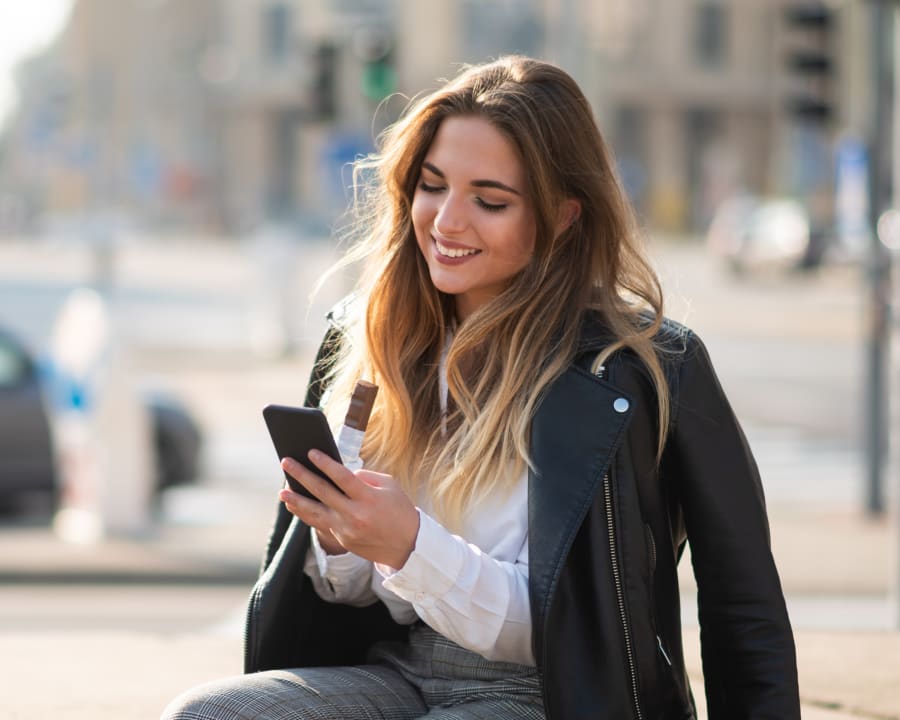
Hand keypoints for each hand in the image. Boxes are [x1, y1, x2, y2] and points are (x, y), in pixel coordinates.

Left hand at [278, 451, 419, 569]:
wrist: (408, 546)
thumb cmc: (400, 510)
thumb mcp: (389, 487)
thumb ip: (364, 477)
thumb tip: (340, 472)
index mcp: (369, 498)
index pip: (342, 477)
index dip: (325, 463)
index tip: (311, 452)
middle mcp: (355, 515)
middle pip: (322, 492)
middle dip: (302, 475)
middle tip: (286, 462)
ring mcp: (346, 530)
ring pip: (314, 513)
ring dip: (296, 501)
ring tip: (282, 491)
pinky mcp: (342, 540)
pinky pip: (321, 524)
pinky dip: (307, 514)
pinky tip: (296, 506)